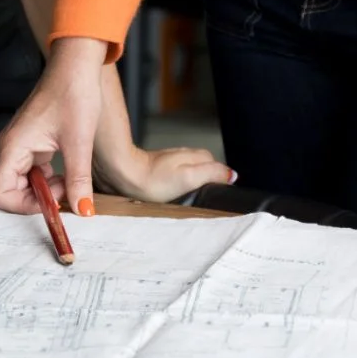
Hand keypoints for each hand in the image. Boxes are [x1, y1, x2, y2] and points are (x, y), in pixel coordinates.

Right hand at [0, 38, 105, 216]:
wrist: (77, 63)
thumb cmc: (73, 92)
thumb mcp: (78, 141)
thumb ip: (78, 180)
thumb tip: (83, 211)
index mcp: (13, 146)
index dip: (23, 206)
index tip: (52, 202)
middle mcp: (11, 146)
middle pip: (10, 190)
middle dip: (38, 198)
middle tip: (68, 190)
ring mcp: (21, 144)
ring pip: (24, 182)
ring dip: (46, 188)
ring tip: (71, 178)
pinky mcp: (32, 141)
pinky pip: (34, 170)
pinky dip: (50, 177)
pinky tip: (69, 169)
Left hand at [93, 138, 234, 204]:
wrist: (124, 176)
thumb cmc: (153, 180)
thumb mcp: (188, 177)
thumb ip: (211, 173)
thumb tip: (232, 175)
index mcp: (196, 156)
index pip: (218, 167)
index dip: (221, 181)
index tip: (221, 196)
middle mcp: (186, 156)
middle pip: (206, 168)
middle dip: (210, 182)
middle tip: (208, 201)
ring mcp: (173, 162)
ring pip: (192, 172)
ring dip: (194, 184)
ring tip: (192, 202)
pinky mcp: (161, 169)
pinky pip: (178, 177)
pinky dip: (180, 186)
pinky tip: (175, 197)